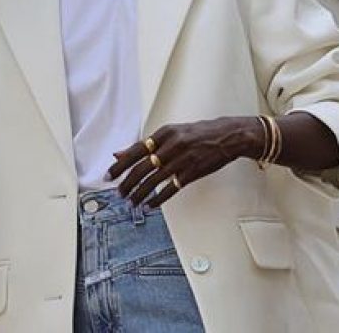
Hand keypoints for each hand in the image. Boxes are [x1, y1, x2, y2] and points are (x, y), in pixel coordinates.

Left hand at [106, 116, 264, 207]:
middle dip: (127, 183)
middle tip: (119, 193)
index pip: (136, 150)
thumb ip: (148, 144)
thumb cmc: (200, 133)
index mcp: (165, 132)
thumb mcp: (173, 132)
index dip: (120, 165)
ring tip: (131, 202)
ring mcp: (183, 160)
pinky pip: (171, 189)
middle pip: (143, 168)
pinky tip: (150, 205)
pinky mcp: (192, 173)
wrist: (229, 136)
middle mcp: (172, 145)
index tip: (109, 175)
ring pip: (155, 180)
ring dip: (140, 193)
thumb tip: (121, 153)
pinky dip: (158, 199)